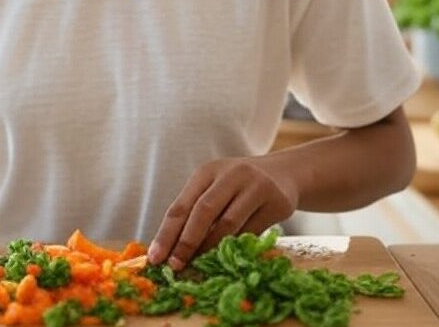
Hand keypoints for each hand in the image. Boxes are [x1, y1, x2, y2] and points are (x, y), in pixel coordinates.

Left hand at [147, 157, 298, 270]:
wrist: (283, 173)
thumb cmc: (237, 186)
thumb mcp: (214, 189)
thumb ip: (194, 213)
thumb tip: (170, 251)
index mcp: (207, 172)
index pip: (181, 205)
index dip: (166, 234)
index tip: (155, 258)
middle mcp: (231, 175)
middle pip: (203, 211)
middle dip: (186, 242)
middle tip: (175, 266)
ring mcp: (256, 186)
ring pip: (228, 224)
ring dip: (211, 248)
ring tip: (198, 264)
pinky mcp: (276, 202)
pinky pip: (251, 231)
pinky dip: (235, 246)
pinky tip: (226, 257)